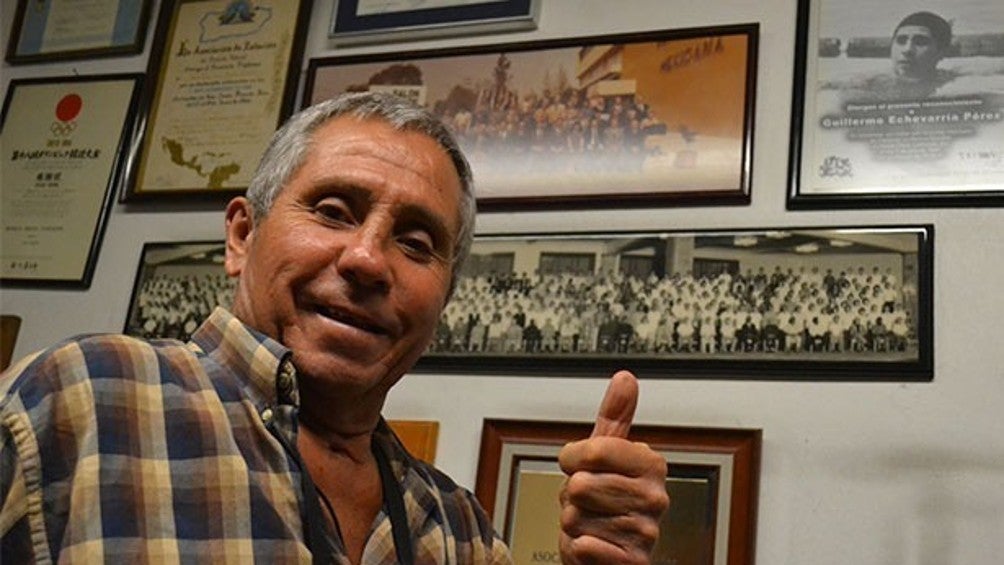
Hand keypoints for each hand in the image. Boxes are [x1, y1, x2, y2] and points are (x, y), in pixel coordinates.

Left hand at [557, 370, 669, 563]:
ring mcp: (645, 532)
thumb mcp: (606, 454)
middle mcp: (654, 498)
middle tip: (589, 502)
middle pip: (580, 484)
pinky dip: (577, 549)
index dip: (573, 459)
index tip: (580, 465)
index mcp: (650, 464)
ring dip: (573, 523)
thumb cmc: (604, 504)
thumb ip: (615, 415)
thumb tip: (625, 378)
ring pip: (575, 516)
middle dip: (571, 495)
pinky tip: (593, 546)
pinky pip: (583, 546)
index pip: (593, 450)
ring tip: (592, 523)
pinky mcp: (632, 562)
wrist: (607, 555)